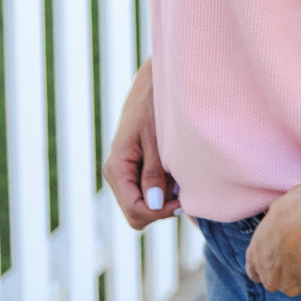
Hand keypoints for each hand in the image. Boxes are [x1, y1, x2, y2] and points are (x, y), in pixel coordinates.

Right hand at [102, 58, 180, 230]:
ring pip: (145, 206)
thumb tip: (154, 204)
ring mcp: (125, 174)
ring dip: (165, 199)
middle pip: (138, 215)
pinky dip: (165, 190)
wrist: (152, 86)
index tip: (183, 200)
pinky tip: (176, 173)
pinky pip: (149, 193)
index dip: (160, 212)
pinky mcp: (136, 170)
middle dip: (162, 208)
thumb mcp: (156, 140)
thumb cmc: (154, 107)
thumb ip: (154, 172)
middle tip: (184, 190)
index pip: (135, 210)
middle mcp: (117, 175)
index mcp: (117, 168)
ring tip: (180, 175)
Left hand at [244, 187, 300, 295]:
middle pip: (279, 282)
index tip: (281, 257)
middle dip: (290, 272)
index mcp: (255, 257)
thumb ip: (275, 232)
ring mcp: (290, 286)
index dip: (269, 266)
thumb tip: (285, 227)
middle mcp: (269, 278)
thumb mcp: (275, 216)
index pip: (255, 273)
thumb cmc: (292, 209)